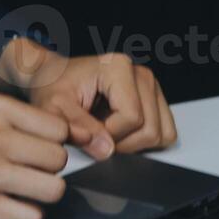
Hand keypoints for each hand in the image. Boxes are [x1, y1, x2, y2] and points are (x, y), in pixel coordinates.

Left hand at [0, 39, 177, 157]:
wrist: (53, 78)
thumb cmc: (52, 88)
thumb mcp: (53, 108)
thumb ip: (77, 127)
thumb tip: (106, 150)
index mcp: (118, 68)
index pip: (132, 117)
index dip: (109, 135)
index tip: (87, 131)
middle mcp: (141, 74)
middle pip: (150, 129)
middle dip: (122, 143)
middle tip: (96, 135)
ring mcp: (152, 87)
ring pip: (161, 134)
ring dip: (133, 144)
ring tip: (106, 132)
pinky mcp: (155, 100)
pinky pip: (165, 134)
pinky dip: (143, 141)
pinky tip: (119, 131)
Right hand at [0, 93, 70, 218]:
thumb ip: (19, 121)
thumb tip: (71, 136)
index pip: (58, 128)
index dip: (53, 142)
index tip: (39, 150)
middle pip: (58, 159)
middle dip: (48, 169)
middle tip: (28, 171)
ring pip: (53, 189)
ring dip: (41, 194)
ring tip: (22, 190)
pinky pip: (31, 217)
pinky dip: (26, 217)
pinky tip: (10, 208)